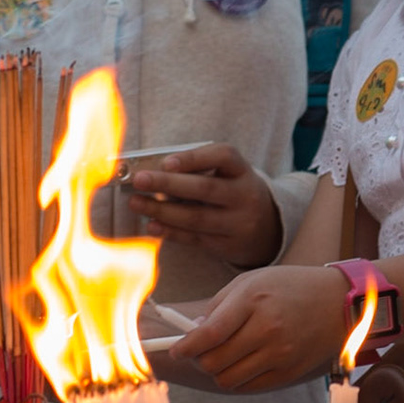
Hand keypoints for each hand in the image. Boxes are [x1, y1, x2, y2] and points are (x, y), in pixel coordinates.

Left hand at [127, 145, 281, 266]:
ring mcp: (238, 223)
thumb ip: (200, 171)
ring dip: (162, 209)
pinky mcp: (228, 245)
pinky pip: (194, 238)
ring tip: (135, 202)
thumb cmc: (235, 193)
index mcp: (243, 172)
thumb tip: (153, 171)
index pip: (224, 156)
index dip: (194, 158)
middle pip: (205, 189)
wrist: (268, 230)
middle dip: (168, 183)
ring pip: (196, 217)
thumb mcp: (230, 177)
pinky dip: (170, 231)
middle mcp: (245, 196)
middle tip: (139, 179)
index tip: (165, 162)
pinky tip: (152, 225)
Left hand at [170, 264, 343, 391]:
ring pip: (228, 378)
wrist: (341, 302)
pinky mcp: (289, 372)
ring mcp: (280, 353)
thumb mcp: (253, 281)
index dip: (185, 346)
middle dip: (199, 358)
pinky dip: (238, 377)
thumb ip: (220, 305)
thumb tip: (193, 332)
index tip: (176, 350)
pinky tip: (243, 361)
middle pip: (214, 361)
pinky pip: (248, 386)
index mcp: (254, 300)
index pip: (209, 333)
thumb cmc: (292, 286)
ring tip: (223, 355)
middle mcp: (268, 329)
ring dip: (218, 370)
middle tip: (199, 351)